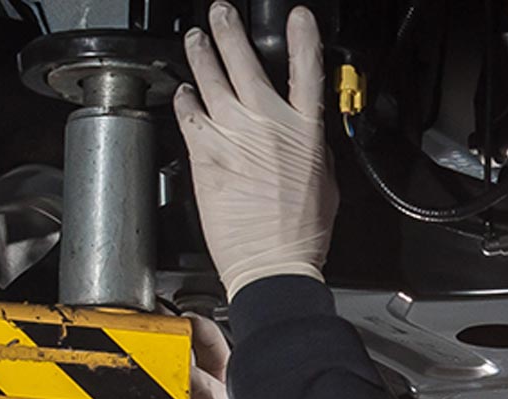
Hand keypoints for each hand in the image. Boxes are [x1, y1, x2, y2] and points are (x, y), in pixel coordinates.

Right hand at [117, 315, 237, 398]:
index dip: (205, 385)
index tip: (186, 377)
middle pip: (215, 368)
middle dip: (203, 340)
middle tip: (182, 322)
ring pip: (183, 369)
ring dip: (173, 345)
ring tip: (156, 324)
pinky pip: (148, 387)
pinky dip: (141, 366)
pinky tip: (131, 350)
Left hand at [175, 2, 337, 297]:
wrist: (271, 264)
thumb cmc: (300, 234)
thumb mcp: (324, 182)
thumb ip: (312, 148)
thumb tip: (303, 135)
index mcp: (304, 129)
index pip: (307, 69)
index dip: (302, 37)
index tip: (297, 17)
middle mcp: (266, 123)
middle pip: (244, 61)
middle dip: (230, 30)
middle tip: (221, 13)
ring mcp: (232, 135)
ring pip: (209, 79)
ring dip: (200, 53)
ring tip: (196, 39)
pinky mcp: (204, 154)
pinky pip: (189, 114)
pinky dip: (185, 98)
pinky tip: (183, 92)